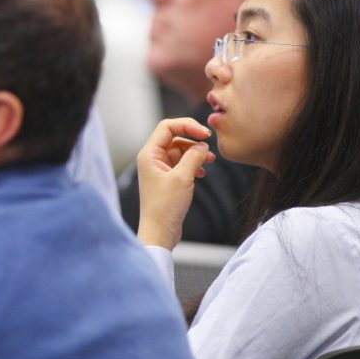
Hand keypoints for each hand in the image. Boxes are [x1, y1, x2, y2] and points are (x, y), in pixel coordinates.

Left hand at [136, 118, 215, 250]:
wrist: (160, 232)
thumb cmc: (165, 207)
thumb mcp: (183, 178)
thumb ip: (193, 157)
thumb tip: (202, 146)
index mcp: (149, 154)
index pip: (167, 127)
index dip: (187, 126)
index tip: (205, 134)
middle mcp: (152, 159)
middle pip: (175, 138)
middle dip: (193, 141)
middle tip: (210, 147)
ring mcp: (159, 169)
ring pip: (180, 151)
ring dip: (196, 154)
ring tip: (210, 161)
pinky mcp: (167, 179)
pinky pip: (182, 164)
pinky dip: (193, 165)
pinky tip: (202, 173)